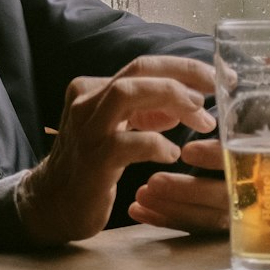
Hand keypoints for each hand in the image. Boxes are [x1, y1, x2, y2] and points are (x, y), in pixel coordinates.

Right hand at [16, 55, 217, 246]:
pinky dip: (160, 144)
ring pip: (129, 93)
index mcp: (92, 89)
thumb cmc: (89, 167)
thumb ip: (144, 114)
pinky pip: (133, 142)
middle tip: (217, 90)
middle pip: (138, 69)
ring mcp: (87, 128)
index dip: (184, 67)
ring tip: (200, 120)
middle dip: (184, 75)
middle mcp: (86, 101)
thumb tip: (181, 104)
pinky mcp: (94, 159)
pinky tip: (172, 155)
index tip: (217, 76)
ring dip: (172, 100)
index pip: (143, 65)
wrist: (51, 204)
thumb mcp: (118, 131)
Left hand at [127, 92, 269, 233]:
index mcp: (266, 173)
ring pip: (200, 218)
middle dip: (185, 193)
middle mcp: (250, 197)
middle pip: (218, 201)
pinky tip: (137, 210)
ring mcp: (232, 214)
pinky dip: (162, 220)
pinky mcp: (211, 223)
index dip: (215, 160)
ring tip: (141, 194)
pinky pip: (187, 228)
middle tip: (153, 182)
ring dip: (170, 209)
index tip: (187, 150)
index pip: (242, 170)